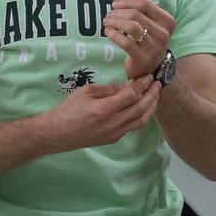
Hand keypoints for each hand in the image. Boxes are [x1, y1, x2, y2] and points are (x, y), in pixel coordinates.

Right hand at [43, 76, 160, 152]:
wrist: (58, 133)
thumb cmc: (68, 109)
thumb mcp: (86, 92)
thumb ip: (109, 89)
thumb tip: (128, 85)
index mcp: (105, 108)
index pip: (132, 94)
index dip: (143, 84)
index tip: (149, 76)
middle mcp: (113, 123)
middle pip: (141, 108)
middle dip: (152, 94)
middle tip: (158, 84)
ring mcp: (115, 133)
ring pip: (142, 120)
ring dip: (151, 107)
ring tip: (155, 96)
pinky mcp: (114, 139)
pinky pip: (133, 127)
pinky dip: (142, 116)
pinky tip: (142, 108)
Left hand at [103, 0, 174, 79]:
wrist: (150, 66)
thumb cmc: (148, 36)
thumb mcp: (148, 16)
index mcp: (167, 20)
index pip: (145, 3)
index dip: (126, 1)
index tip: (114, 4)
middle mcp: (164, 33)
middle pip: (136, 14)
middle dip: (118, 12)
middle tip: (108, 15)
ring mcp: (155, 46)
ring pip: (131, 27)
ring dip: (115, 22)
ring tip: (106, 22)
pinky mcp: (143, 58)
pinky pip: (126, 42)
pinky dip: (114, 35)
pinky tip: (108, 32)